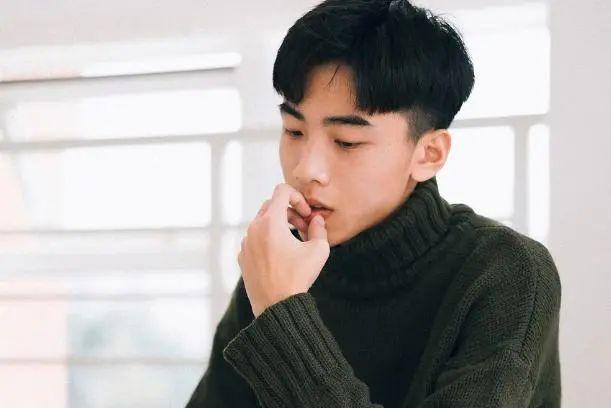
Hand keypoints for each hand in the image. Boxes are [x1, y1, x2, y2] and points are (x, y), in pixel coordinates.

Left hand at [238, 183, 329, 317]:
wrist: (276, 306)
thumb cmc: (298, 277)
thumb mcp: (318, 250)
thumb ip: (319, 229)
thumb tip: (316, 220)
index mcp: (270, 222)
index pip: (282, 191)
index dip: (298, 197)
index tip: (307, 215)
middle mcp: (253, 229)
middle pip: (272, 205)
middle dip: (290, 211)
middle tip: (304, 227)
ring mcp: (245, 243)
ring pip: (261, 222)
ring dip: (278, 225)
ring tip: (293, 242)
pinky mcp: (242, 257)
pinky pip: (254, 239)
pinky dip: (267, 239)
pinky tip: (280, 255)